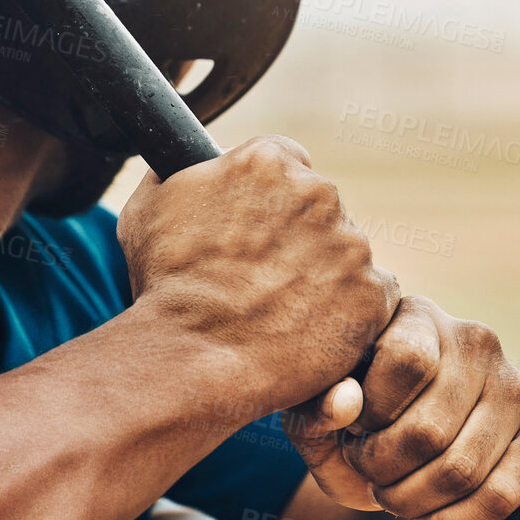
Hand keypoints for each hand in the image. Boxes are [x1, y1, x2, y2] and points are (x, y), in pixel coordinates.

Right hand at [118, 137, 398, 417]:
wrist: (190, 358)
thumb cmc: (163, 288)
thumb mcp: (146, 210)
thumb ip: (179, 175)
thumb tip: (191, 161)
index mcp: (267, 161)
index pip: (286, 163)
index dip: (268, 200)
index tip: (256, 231)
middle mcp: (318, 192)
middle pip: (320, 207)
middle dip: (298, 237)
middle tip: (264, 279)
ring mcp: (351, 244)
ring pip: (346, 253)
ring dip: (324, 275)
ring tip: (282, 312)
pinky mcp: (372, 294)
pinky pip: (372, 297)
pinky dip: (349, 314)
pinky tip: (310, 331)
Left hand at [283, 295, 519, 519]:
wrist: (434, 459)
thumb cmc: (363, 428)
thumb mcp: (324, 417)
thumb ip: (317, 407)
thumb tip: (344, 403)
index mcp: (418, 317)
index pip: (405, 360)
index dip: (372, 412)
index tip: (355, 430)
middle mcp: (477, 343)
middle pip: (428, 430)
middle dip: (383, 472)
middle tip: (370, 475)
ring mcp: (517, 392)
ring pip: (460, 471)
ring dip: (412, 503)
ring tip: (391, 499)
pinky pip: (497, 500)